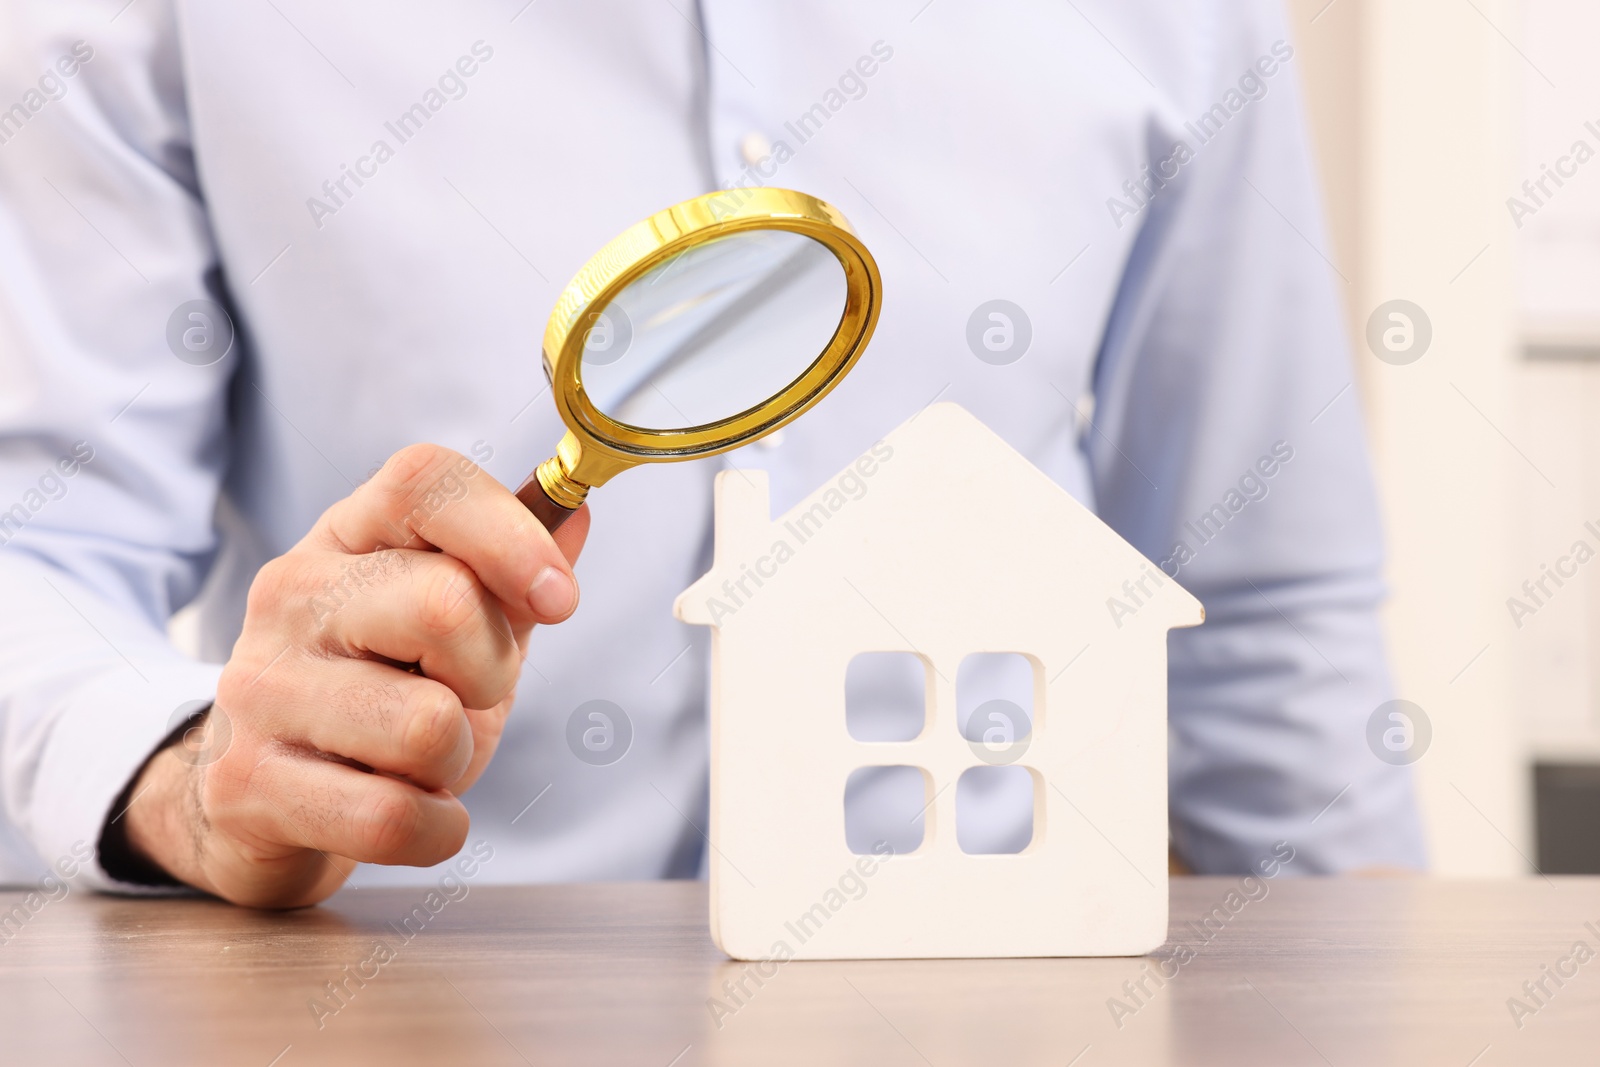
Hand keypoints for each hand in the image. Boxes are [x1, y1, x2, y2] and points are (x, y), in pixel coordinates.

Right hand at [122, 445, 588, 907]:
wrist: (259, 797)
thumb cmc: (381, 696)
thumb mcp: (456, 630)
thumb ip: (512, 577)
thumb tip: (576, 515)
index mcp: (348, 534)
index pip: (425, 479)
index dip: (510, 533)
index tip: (560, 599)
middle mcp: (292, 592)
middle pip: (446, 604)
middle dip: (492, 670)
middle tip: (467, 697)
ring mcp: (260, 685)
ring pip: (426, 725)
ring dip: (456, 759)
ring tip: (420, 759)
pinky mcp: (247, 782)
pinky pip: (392, 816)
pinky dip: (435, 829)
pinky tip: (411, 813)